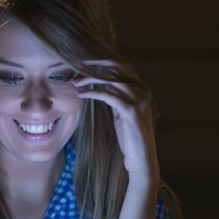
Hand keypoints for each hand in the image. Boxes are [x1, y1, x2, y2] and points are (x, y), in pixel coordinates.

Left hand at [74, 61, 159, 182]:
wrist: (141, 158)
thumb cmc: (130, 137)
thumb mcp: (122, 112)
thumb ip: (116, 96)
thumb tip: (102, 84)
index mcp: (142, 88)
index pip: (123, 65)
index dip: (103, 61)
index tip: (85, 63)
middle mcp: (143, 90)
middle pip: (119, 65)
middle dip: (97, 63)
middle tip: (78, 65)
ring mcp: (139, 100)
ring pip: (112, 79)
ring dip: (90, 78)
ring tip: (75, 82)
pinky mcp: (132, 111)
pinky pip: (108, 95)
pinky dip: (92, 92)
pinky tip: (81, 94)